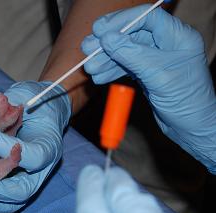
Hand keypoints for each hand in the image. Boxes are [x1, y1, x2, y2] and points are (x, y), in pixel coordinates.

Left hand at [0, 81, 70, 212]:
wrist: (39, 110)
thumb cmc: (31, 101)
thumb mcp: (24, 99)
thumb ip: (11, 113)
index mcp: (47, 148)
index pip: (33, 158)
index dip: (11, 153)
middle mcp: (40, 171)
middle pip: (22, 191)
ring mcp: (27, 183)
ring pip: (11, 204)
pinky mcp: (12, 191)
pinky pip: (1, 209)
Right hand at [82, 6, 215, 172]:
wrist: (192, 128)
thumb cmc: (187, 101)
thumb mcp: (158, 74)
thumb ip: (132, 54)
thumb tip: (108, 39)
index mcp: (178, 37)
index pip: (147, 18)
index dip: (122, 22)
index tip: (100, 31)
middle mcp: (167, 44)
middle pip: (131, 34)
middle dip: (108, 42)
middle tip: (87, 48)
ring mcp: (155, 59)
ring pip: (125, 51)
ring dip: (106, 58)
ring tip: (90, 68)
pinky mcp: (147, 73)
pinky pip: (125, 66)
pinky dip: (111, 70)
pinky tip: (99, 77)